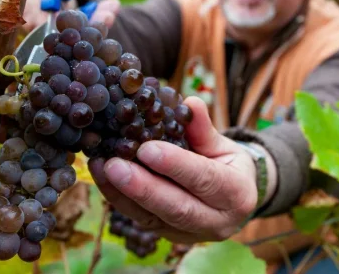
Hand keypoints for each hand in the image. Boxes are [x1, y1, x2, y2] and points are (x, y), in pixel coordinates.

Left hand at [88, 97, 259, 243]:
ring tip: (102, 167)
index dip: (176, 165)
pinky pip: (139, 219)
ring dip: (122, 194)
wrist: (232, 198)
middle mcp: (216, 221)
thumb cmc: (228, 165)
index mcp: (237, 194)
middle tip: (114, 165)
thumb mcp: (223, 145)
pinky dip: (118, 198)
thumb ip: (204, 129)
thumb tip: (189, 104)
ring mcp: (189, 234)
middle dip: (143, 188)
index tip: (147, 148)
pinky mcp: (167, 235)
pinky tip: (102, 175)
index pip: (205, 180)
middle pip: (177, 208)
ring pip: (152, 218)